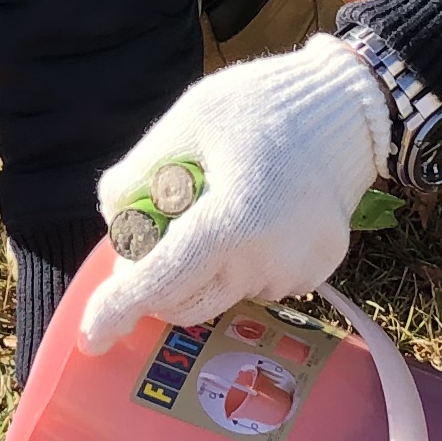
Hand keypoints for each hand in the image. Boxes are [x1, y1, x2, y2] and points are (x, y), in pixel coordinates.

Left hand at [73, 34, 390, 354]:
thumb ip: (139, 172)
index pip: (159, 282)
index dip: (117, 309)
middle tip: (158, 229)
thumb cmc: (261, 104)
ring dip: (202, 269)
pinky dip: (241, 262)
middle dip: (158, 282)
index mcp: (230, 222)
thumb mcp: (187, 119)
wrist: (349, 103)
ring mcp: (297, 273)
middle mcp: (266, 262)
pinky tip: (256, 214)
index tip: (92, 337)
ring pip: (222, 294)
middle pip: (185, 304)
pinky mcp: (317, 272)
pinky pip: (258, 283)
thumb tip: (115, 219)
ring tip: (219, 205)